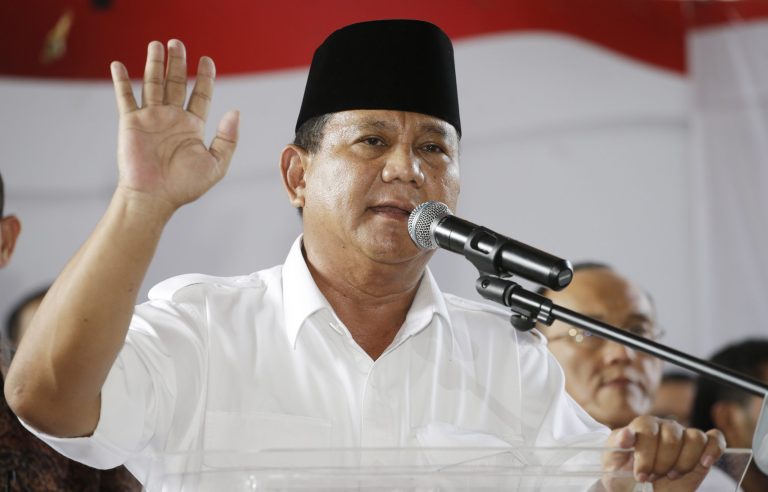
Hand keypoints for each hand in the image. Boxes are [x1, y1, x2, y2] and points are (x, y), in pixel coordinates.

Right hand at [110, 39, 238, 213]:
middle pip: (176, 83)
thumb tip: (235, 111)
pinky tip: (119, 65)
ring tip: (157, 44)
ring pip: (153, 84)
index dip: (204, 77)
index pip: (200, 94)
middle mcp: (172, 118)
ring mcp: (151, 118)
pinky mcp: (131, 122)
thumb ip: (227, 139)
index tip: (207, 60)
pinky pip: (125, 97)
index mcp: (192, 127)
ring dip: (154, 64)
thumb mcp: (216, 164)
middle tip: (178, 42)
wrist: (154, 197)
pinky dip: (122, 81)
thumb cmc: (185, 186)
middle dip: (177, 63)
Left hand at [603, 415, 725, 490]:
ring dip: (684, 461)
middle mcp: (664, 427)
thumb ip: (616, 446)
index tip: (640, 475)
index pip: (648, 429)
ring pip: (695, 437)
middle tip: (654, 477)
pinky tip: (704, 463)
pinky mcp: (701, 450)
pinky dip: (713, 450)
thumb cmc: (623, 476)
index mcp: (641, 426)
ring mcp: (684, 437)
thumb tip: (626, 434)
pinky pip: (715, 439)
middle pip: (672, 436)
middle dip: (663, 462)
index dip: (646, 454)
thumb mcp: (612, 464)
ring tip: (672, 475)